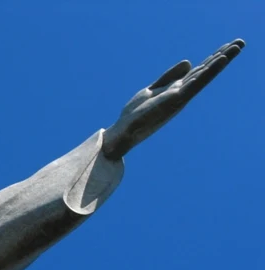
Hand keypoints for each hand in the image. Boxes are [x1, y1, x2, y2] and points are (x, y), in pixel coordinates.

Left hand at [102, 39, 244, 159]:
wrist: (124, 131)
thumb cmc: (136, 114)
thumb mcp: (152, 89)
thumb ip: (169, 77)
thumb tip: (189, 62)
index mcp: (177, 90)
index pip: (198, 72)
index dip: (212, 59)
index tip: (227, 47)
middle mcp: (181, 94)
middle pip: (204, 72)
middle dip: (222, 57)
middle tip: (240, 42)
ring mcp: (179, 98)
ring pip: (203, 76)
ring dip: (219, 61)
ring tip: (235, 47)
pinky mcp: (173, 101)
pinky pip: (193, 85)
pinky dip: (206, 73)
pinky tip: (216, 62)